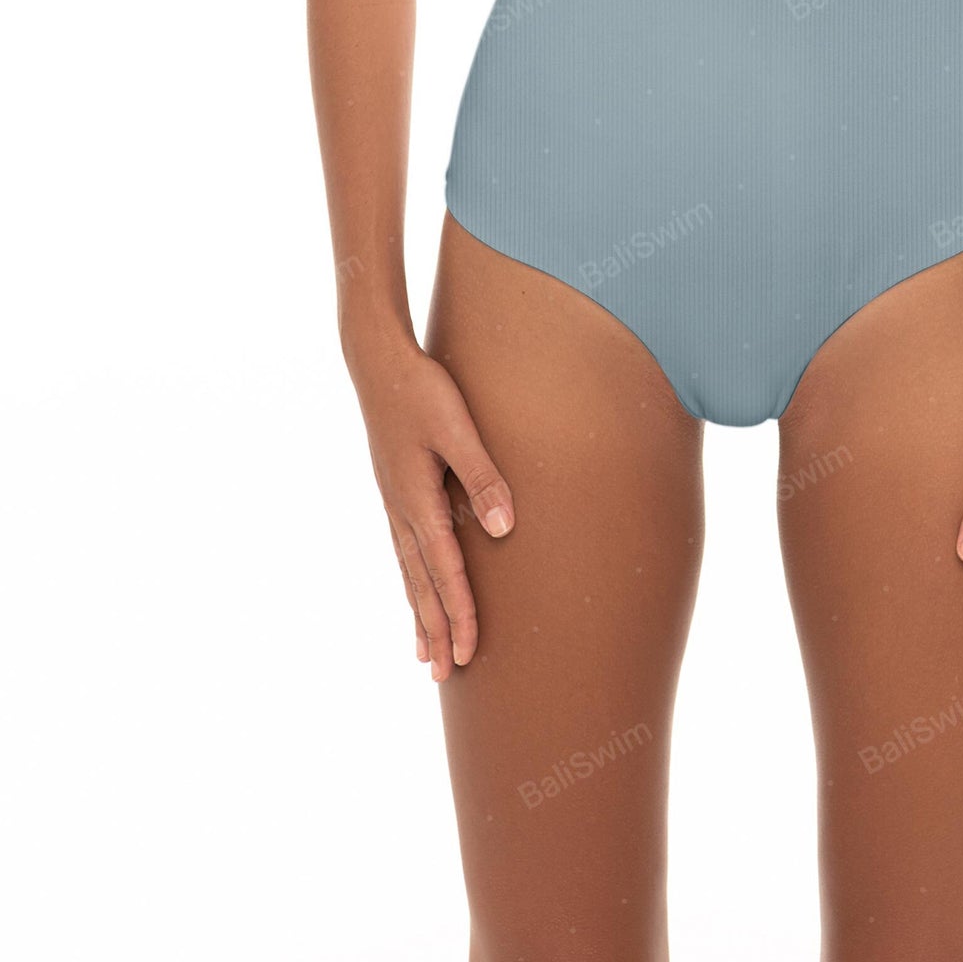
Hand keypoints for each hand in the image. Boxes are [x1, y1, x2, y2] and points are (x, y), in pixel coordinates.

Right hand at [353, 344, 513, 681]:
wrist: (378, 363)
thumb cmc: (422, 391)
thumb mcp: (457, 429)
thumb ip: (482, 476)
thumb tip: (504, 528)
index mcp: (418, 500)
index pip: (444, 570)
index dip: (458, 612)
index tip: (468, 652)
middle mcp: (402, 511)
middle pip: (422, 584)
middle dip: (436, 630)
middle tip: (446, 678)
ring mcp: (395, 504)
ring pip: (410, 574)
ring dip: (420, 615)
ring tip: (426, 656)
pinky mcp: (395, 492)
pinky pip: (404, 553)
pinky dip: (412, 584)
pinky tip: (415, 594)